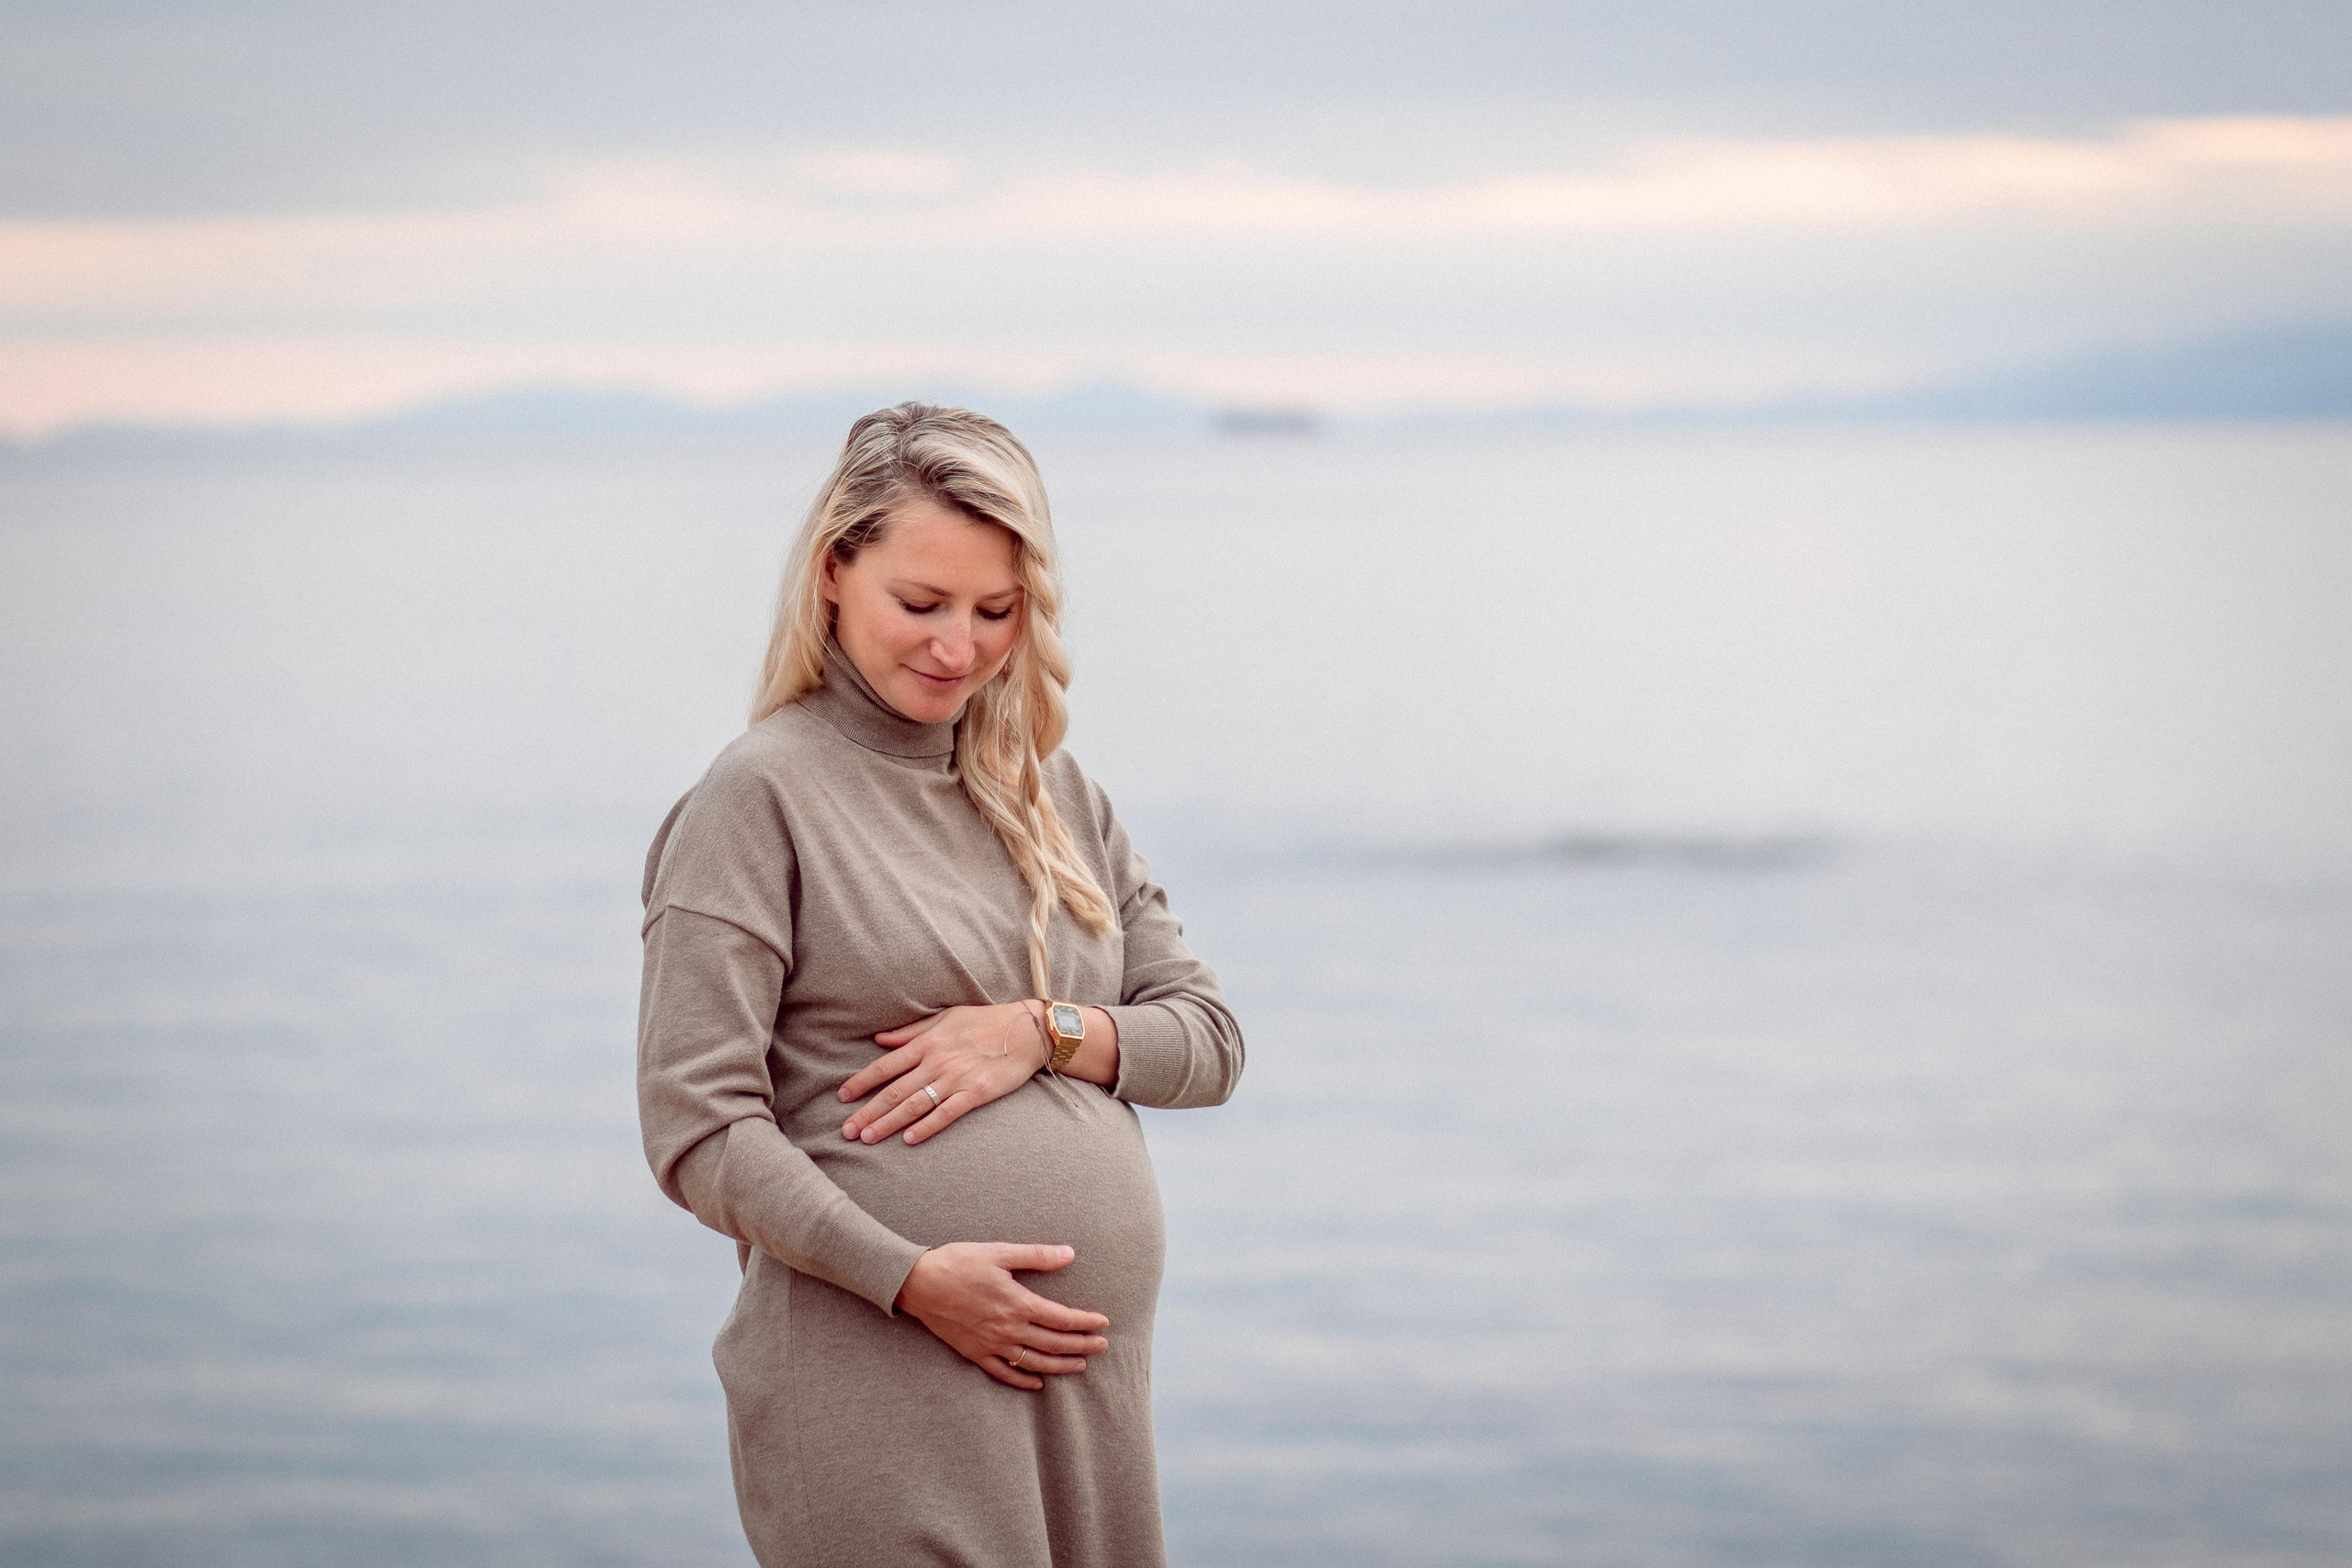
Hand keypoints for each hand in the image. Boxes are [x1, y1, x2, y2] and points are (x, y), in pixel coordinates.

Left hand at [839, 1002, 1049, 1145]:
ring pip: (914, 1105)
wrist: (1026, 1031)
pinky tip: (908, 1140)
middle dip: (867, 1111)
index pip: (885, 1066)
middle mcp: (937, 1061)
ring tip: (867, 1138)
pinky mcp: (976, 1093)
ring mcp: (956, 1078)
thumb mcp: (945, 1018)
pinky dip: (926, 1127)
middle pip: (894, 1091)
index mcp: (927, 1042)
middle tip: (846, 1131)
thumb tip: (879, 1039)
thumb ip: (911, 1031)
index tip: (842, 1097)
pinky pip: (946, 1113)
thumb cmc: (984, 1022)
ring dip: (888, 1123)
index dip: (861, 1082)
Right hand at [894, 1242, 1111, 1389]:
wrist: (918, 1283)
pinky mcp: (974, 1353)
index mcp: (1017, 1303)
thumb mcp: (999, 1252)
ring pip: (1034, 1363)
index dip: (1085, 1322)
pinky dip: (1023, 1380)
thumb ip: (1036, 1255)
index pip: (1062, 1319)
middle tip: (1103, 1346)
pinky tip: (1038, 1383)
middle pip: (1054, 1344)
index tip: (1103, 1323)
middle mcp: (1008, 1329)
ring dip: (1060, 1366)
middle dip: (1082, 1346)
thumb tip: (1069, 1253)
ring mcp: (991, 1345)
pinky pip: (1004, 1373)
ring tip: (1080, 1366)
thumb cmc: (958, 1263)